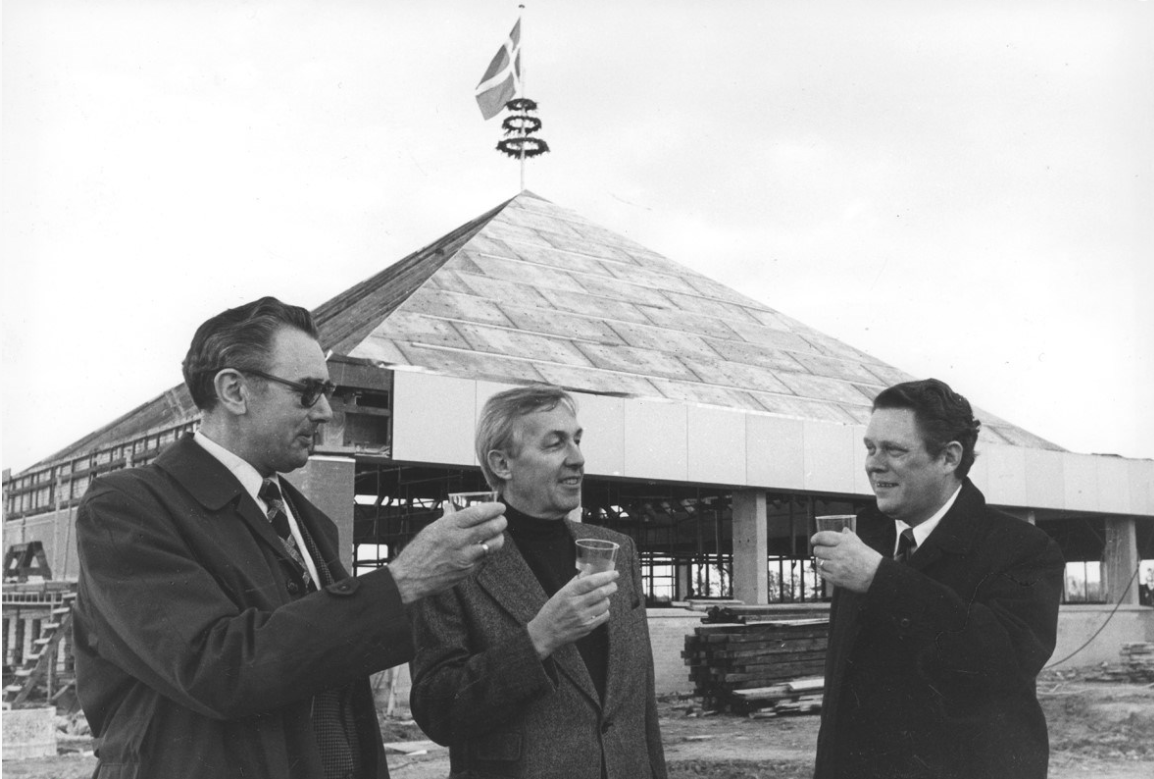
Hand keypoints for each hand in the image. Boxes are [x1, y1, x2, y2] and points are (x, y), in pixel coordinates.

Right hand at [389, 502, 506, 603]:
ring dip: (499, 537)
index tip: (500, 507)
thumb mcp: (431, 529)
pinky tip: (485, 546)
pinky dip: (487, 550)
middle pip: (491, 527)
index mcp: (449, 526)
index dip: (493, 509)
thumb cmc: (418, 552)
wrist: (409, 578)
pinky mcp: (467, 570)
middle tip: (502, 519)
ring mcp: (465, 557)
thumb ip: (446, 518)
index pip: (478, 513)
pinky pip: (484, 557)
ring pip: (493, 544)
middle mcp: (459, 540)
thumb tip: (451, 506)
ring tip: (498, 533)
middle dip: (501, 521)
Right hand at [527, 570, 618, 658]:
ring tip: (604, 598)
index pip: (591, 581)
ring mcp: (582, 617)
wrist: (545, 633)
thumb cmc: (552, 611)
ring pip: (605, 604)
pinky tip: (600, 609)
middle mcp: (576, 604)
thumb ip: (576, 581)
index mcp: (569, 593)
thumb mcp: (560, 593)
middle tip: (613, 584)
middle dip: (611, 586)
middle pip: (601, 592)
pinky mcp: (587, 628)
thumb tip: (588, 570)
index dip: (605, 576)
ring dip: (607, 599)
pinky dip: (605, 611)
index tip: (614, 573)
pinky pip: (604, 617)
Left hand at [811, 529, 882, 592]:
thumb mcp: (860, 544)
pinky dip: (822, 571)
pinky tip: (828, 569)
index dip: (815, 538)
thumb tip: (844, 530)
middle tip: (822, 552)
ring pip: (819, 562)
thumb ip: (849, 536)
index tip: (814, 540)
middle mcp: (839, 553)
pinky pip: (821, 573)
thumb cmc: (870, 559)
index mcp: (844, 542)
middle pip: (817, 550)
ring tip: (827, 561)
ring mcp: (836, 566)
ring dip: (821, 561)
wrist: (877, 576)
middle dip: (818, 550)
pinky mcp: (836, 578)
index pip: (822, 536)